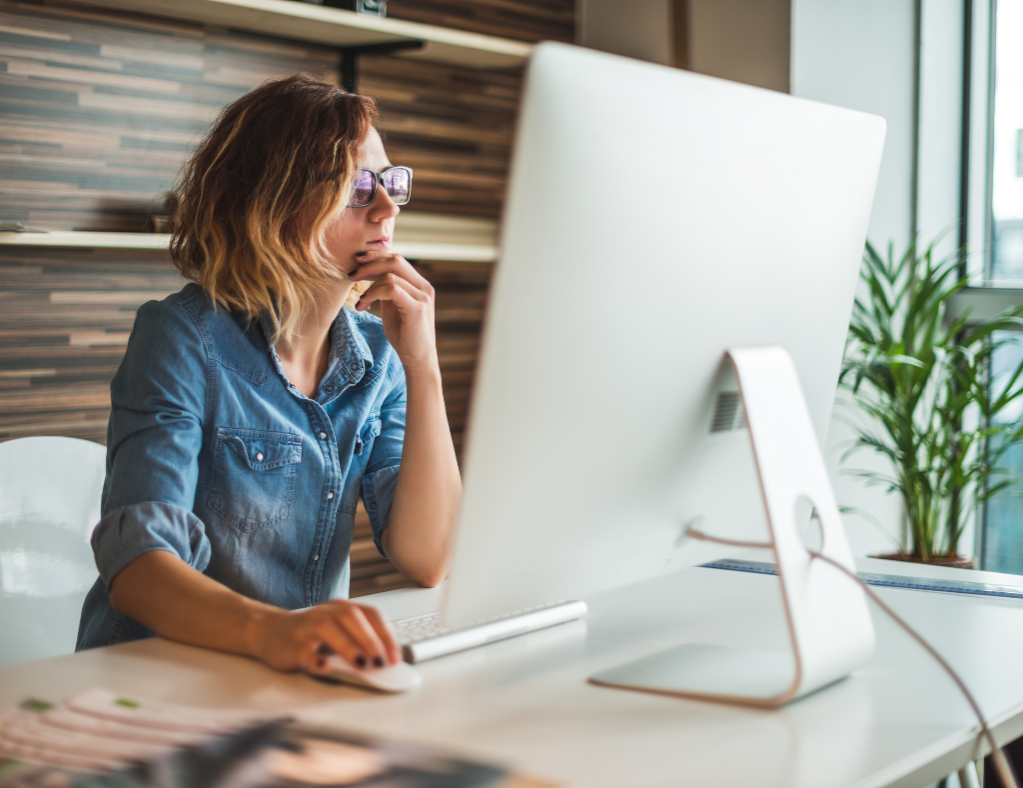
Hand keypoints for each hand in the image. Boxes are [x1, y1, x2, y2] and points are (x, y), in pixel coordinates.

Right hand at [251, 599, 401, 673]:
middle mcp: (325, 612)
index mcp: (341, 608)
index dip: (385, 634)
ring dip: (348, 647)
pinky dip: (315, 659)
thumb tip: (384, 661)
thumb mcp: (336, 632)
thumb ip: (357, 641)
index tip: (395, 656)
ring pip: (328, 629)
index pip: (370, 614)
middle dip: (370, 639)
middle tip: (381, 661)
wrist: (268, 631)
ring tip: (362, 664)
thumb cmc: (309, 634)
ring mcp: (306, 626)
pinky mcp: (290, 644)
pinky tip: (325, 667)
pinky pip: (303, 650)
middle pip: (351, 617)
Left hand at [349, 252, 437, 375]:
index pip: (397, 259)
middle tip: (351, 274)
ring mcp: (422, 297)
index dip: (375, 256)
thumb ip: (387, 290)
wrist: (418, 361)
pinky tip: (364, 305)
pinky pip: (392, 289)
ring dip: (368, 285)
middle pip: (395, 260)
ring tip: (359, 300)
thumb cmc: (405, 336)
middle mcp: (424, 287)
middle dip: (370, 264)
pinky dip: (373, 294)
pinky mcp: (417, 309)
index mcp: (419, 284)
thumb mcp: (394, 308)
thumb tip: (370, 274)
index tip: (356, 262)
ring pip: (391, 274)